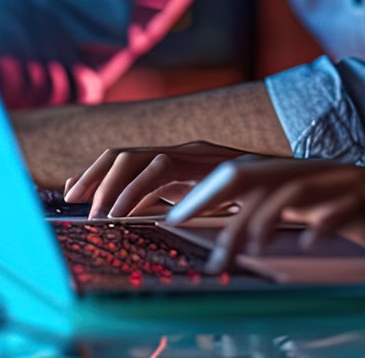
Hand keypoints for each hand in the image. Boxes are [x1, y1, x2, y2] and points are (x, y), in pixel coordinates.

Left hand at [62, 141, 253, 218]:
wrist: (295, 186)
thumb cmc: (243, 200)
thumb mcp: (192, 203)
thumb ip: (157, 202)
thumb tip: (115, 211)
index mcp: (173, 159)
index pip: (122, 158)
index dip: (92, 174)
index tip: (69, 195)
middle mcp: (181, 150)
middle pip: (124, 154)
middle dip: (96, 178)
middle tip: (81, 208)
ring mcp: (197, 154)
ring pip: (144, 159)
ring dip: (119, 187)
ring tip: (106, 215)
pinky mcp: (213, 163)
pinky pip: (167, 171)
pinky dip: (144, 191)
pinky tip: (134, 213)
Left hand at [165, 158, 364, 273]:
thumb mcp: (324, 212)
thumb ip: (286, 213)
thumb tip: (239, 230)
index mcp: (301, 173)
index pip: (236, 170)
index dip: (197, 188)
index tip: (168, 214)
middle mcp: (316, 171)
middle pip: (247, 171)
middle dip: (206, 197)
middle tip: (175, 225)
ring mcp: (346, 184)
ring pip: (287, 192)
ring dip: (251, 222)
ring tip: (230, 254)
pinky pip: (339, 210)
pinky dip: (315, 226)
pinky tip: (298, 248)